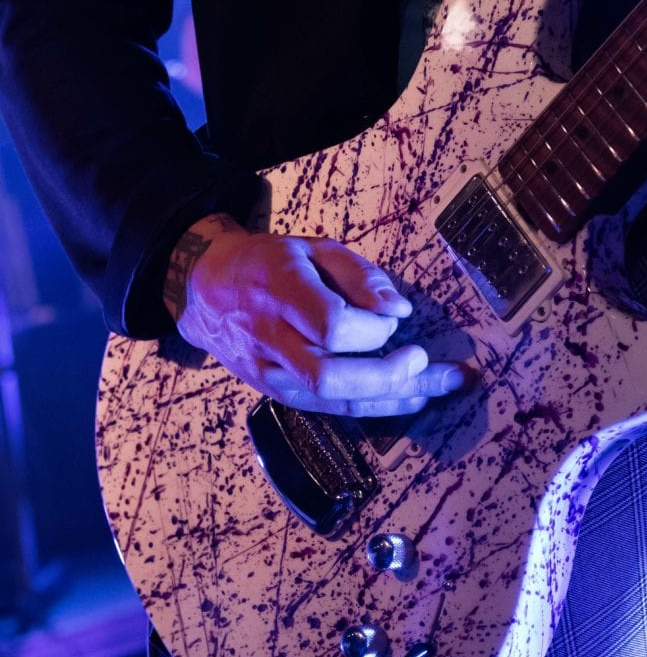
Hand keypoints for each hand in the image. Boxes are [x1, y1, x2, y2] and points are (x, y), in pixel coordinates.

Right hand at [164, 214, 468, 415]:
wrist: (204, 290)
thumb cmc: (268, 263)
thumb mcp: (313, 248)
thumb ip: (359, 275)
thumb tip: (398, 311)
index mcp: (279, 289)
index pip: (329, 325)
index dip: (370, 328)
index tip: (394, 319)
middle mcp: (270, 336)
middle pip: (330, 374)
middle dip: (387, 375)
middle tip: (425, 363)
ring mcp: (268, 370)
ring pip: (330, 399)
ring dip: (389, 399)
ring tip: (433, 390)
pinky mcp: (273, 391)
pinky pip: (325, 408)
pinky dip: (370, 407)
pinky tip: (406, 400)